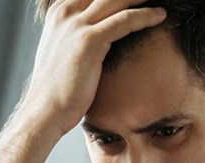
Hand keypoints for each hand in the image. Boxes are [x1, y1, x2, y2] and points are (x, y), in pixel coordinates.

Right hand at [21, 0, 166, 135]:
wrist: (45, 110)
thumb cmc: (57, 88)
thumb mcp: (62, 50)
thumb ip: (75, 34)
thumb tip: (95, 34)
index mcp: (59, 12)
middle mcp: (66, 12)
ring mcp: (76, 25)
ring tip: (158, 0)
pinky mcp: (89, 41)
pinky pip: (124, 20)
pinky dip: (145, 16)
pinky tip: (160, 15)